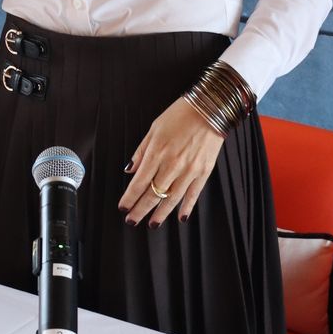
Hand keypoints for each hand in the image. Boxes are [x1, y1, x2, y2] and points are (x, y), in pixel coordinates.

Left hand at [118, 96, 224, 226]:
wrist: (209, 109)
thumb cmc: (180, 115)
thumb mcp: (154, 129)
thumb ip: (141, 151)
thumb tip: (130, 169)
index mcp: (157, 152)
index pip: (139, 182)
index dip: (130, 197)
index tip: (123, 207)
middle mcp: (172, 165)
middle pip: (153, 194)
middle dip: (140, 210)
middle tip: (132, 221)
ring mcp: (189, 170)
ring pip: (172, 199)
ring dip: (160, 213)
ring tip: (152, 224)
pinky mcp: (204, 172)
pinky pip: (193, 194)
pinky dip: (186, 207)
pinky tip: (180, 217)